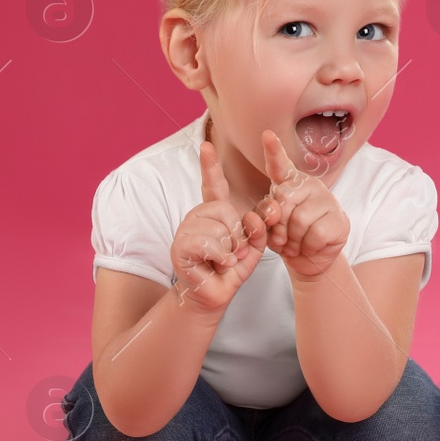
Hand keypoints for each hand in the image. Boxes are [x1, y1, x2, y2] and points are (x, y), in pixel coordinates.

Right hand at [169, 140, 269, 313]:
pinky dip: (220, 257)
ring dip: (229, 250)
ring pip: (218, 229)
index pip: (213, 185)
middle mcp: (197, 216)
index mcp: (214, 212)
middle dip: (238, 235)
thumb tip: (255, 217)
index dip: (209, 166)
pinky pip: (209, 243)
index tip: (206, 146)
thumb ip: (259, 229)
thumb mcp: (253, 246)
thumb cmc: (231, 269)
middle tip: (233, 252)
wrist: (214, 294)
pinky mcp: (180, 246)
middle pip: (225, 210)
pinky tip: (217, 264)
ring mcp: (186, 230)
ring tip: (223, 261)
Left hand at [255, 129, 348, 279]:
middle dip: (277, 226)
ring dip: (293, 240)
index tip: (267, 135)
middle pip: (283, 200)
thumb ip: (266, 216)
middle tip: (282, 238)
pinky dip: (308, 247)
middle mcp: (309, 185)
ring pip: (300, 220)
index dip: (273, 150)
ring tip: (296, 244)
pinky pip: (316, 234)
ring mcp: (328, 200)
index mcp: (289, 184)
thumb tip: (275, 212)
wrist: (310, 260)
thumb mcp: (269, 227)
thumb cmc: (287, 238)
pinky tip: (311, 246)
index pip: (280, 165)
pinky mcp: (340, 219)